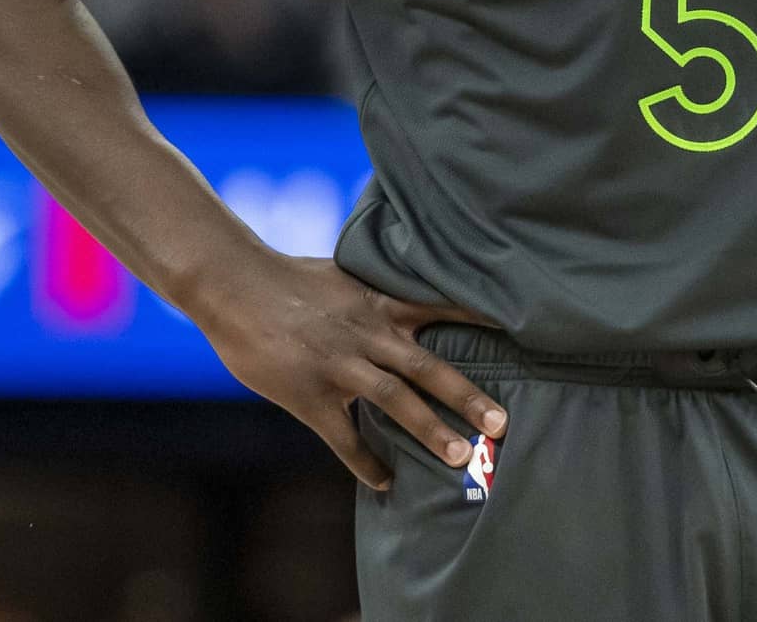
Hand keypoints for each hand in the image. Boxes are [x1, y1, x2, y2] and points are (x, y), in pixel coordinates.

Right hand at [192, 251, 506, 491]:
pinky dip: (366, 462)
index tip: (521, 334)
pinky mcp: (309, 394)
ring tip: (459, 458)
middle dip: (467, 396)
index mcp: (378, 303)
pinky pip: (343, 437)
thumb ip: (379, 295)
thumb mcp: (345, 275)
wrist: (235, 285)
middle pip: (428, 367)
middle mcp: (367, 333)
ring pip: (394, 400)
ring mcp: (338, 365)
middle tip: (501, 424)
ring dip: (429, 431)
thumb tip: (411, 302)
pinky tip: (387, 482)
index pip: (441, 308)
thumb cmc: (290, 279)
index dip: (480, 321)